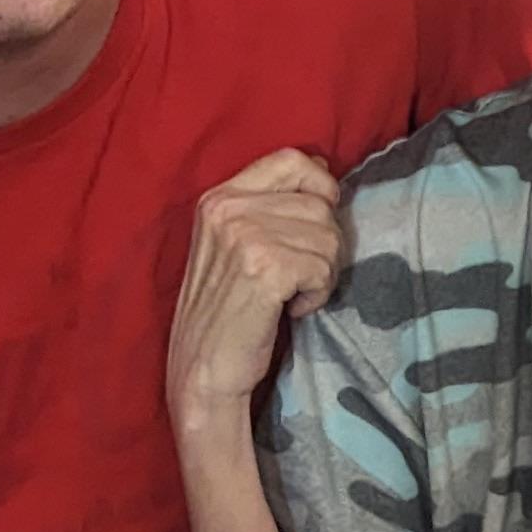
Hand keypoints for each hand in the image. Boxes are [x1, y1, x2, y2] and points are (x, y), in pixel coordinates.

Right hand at [166, 151, 341, 426]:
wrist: (202, 372)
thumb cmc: (226, 312)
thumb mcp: (234, 245)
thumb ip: (269, 207)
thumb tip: (325, 172)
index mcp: (219, 197)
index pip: (291, 160)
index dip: (321, 185)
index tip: (319, 221)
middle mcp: (228, 208)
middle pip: (320, 204)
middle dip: (324, 245)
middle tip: (298, 278)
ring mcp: (245, 235)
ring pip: (329, 237)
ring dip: (322, 273)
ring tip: (290, 295)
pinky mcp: (264, 268)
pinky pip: (323, 269)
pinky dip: (317, 295)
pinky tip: (291, 310)